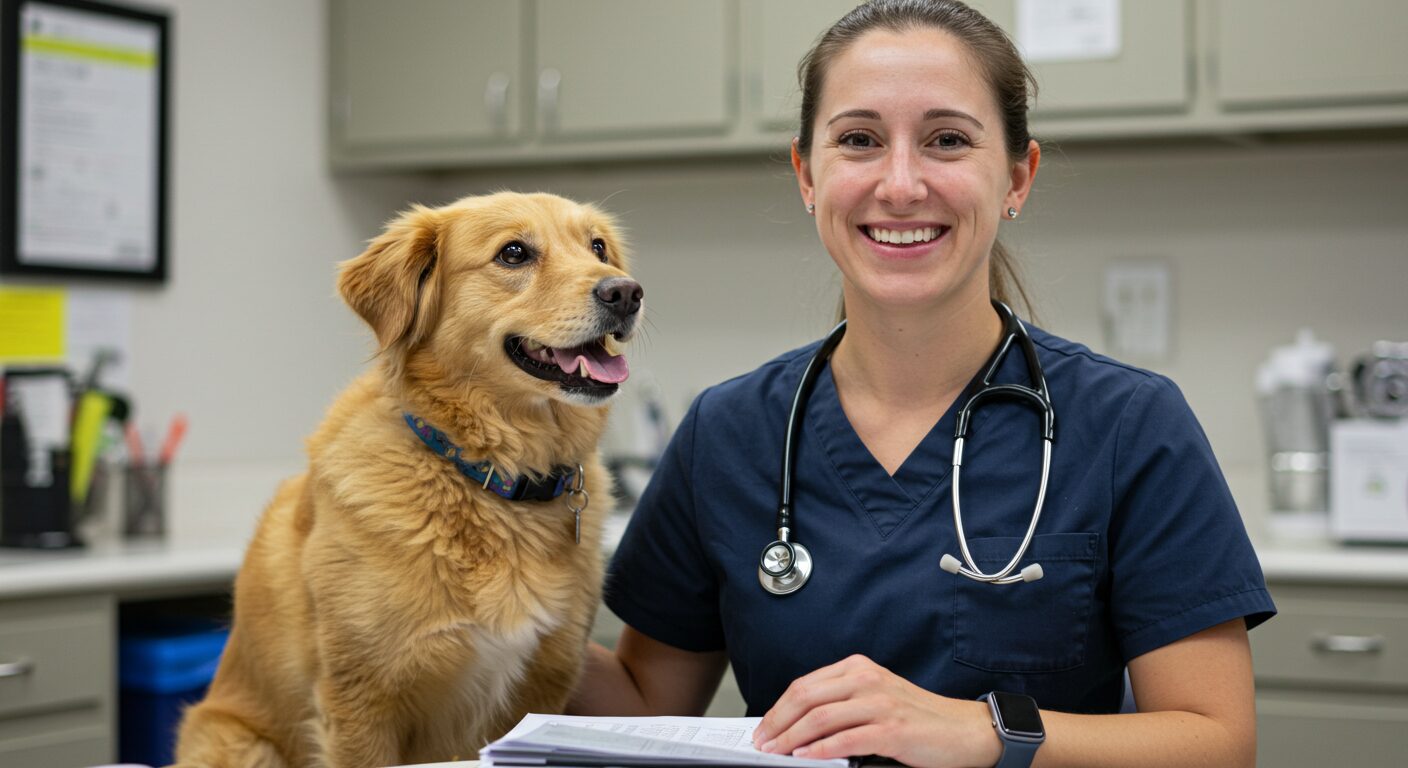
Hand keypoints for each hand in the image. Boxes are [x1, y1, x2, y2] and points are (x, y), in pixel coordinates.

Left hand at [751, 655, 1001, 767]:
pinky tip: (805, 757)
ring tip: (776, 752)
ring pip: (820, 717)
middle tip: (762, 741)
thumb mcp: (876, 699)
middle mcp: (866, 679)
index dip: (779, 707)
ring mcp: (879, 702)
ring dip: (791, 737)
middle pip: (806, 697)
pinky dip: (820, 750)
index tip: (764, 726)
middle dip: (777, 722)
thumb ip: (842, 704)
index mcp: (858, 668)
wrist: (964, 730)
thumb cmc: (919, 718)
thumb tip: (799, 724)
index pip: (805, 685)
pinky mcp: (892, 729)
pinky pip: (846, 739)